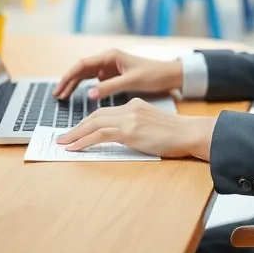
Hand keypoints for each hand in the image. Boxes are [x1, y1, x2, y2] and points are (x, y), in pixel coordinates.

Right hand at [53, 48, 182, 99]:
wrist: (168, 75)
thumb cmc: (153, 74)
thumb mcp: (131, 81)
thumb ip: (110, 87)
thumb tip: (89, 94)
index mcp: (110, 56)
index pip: (83, 65)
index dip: (69, 76)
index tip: (59, 88)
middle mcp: (107, 59)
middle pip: (81, 69)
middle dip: (68, 81)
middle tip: (57, 95)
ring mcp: (109, 67)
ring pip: (86, 75)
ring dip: (74, 85)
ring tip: (63, 97)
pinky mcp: (113, 75)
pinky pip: (94, 80)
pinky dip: (84, 87)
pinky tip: (77, 95)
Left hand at [56, 98, 215, 159]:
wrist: (190, 133)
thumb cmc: (176, 135)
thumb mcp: (152, 126)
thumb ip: (135, 127)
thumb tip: (121, 137)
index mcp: (134, 105)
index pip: (104, 112)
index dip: (88, 122)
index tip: (76, 131)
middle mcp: (129, 107)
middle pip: (95, 116)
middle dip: (77, 127)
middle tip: (63, 138)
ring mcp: (129, 118)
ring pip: (94, 123)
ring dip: (76, 134)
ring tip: (64, 144)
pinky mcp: (130, 130)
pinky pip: (100, 134)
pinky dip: (84, 140)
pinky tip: (75, 147)